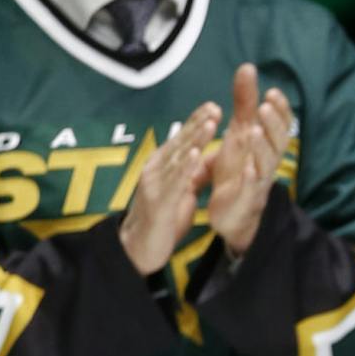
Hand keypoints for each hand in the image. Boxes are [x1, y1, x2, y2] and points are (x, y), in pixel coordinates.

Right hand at [117, 103, 220, 275]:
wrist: (139, 248)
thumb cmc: (162, 219)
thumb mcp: (179, 192)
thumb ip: (189, 174)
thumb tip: (202, 157)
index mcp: (162, 166)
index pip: (181, 139)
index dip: (195, 122)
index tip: (213, 107)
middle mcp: (156, 169)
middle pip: (179, 143)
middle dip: (197, 124)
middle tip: (214, 107)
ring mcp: (155, 184)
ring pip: (178, 157)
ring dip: (194, 139)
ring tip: (210, 123)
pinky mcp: (159, 202)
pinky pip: (174, 182)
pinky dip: (186, 167)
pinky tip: (196, 154)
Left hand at [204, 63, 293, 256]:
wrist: (232, 213)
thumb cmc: (238, 169)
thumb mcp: (239, 131)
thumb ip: (245, 102)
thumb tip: (248, 67)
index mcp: (266, 144)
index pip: (280, 125)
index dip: (280, 110)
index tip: (272, 92)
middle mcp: (267, 161)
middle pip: (278, 142)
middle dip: (272, 125)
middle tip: (264, 107)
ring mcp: (259, 181)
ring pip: (266, 164)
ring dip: (262, 148)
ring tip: (254, 132)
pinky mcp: (246, 199)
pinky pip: (252, 189)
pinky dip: (252, 180)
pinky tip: (248, 169)